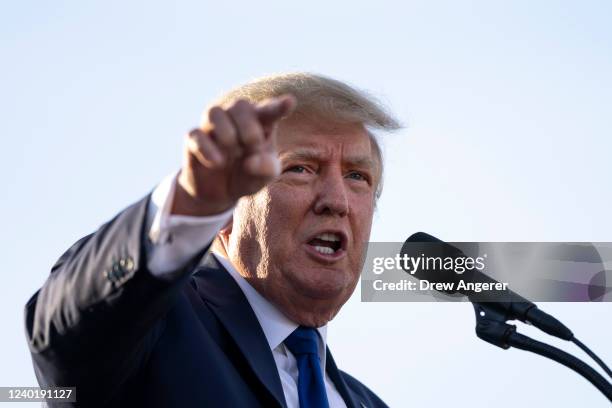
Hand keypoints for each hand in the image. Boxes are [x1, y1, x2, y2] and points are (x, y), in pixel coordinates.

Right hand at [172, 95, 296, 215]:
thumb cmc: (248, 176)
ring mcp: (212, 127)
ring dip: (227, 133)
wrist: (220, 193)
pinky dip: (208, 149)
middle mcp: (235, 119)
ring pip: (215, 112)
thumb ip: (266, 169)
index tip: (290, 102)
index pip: (269, 110)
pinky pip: (196, 135)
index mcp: (259, 123)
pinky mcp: (194, 140)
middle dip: (249, 127)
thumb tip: (251, 161)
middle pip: (240, 105)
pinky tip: (218, 163)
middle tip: (252, 147)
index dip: (278, 106)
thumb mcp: (264, 177)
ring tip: (233, 153)